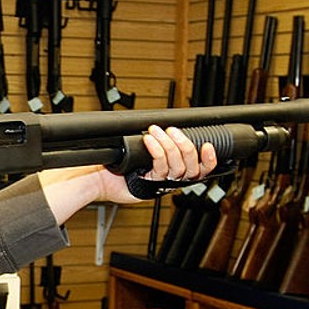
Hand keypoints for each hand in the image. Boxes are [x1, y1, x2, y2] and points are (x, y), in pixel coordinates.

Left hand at [40, 126, 217, 221]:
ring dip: (169, 145)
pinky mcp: (148, 186)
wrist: (99, 176)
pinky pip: (159, 168)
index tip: (207, 144)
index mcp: (174, 172)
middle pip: (191, 167)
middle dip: (184, 145)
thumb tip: (167, 123)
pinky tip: (149, 140)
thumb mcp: (142, 148)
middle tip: (172, 130)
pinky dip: (156, 151)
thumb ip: (159, 140)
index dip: (208, 159)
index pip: (200, 169)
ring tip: (156, 131)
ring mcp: (159, 184)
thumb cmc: (119, 163)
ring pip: (177, 167)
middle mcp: (169, 180)